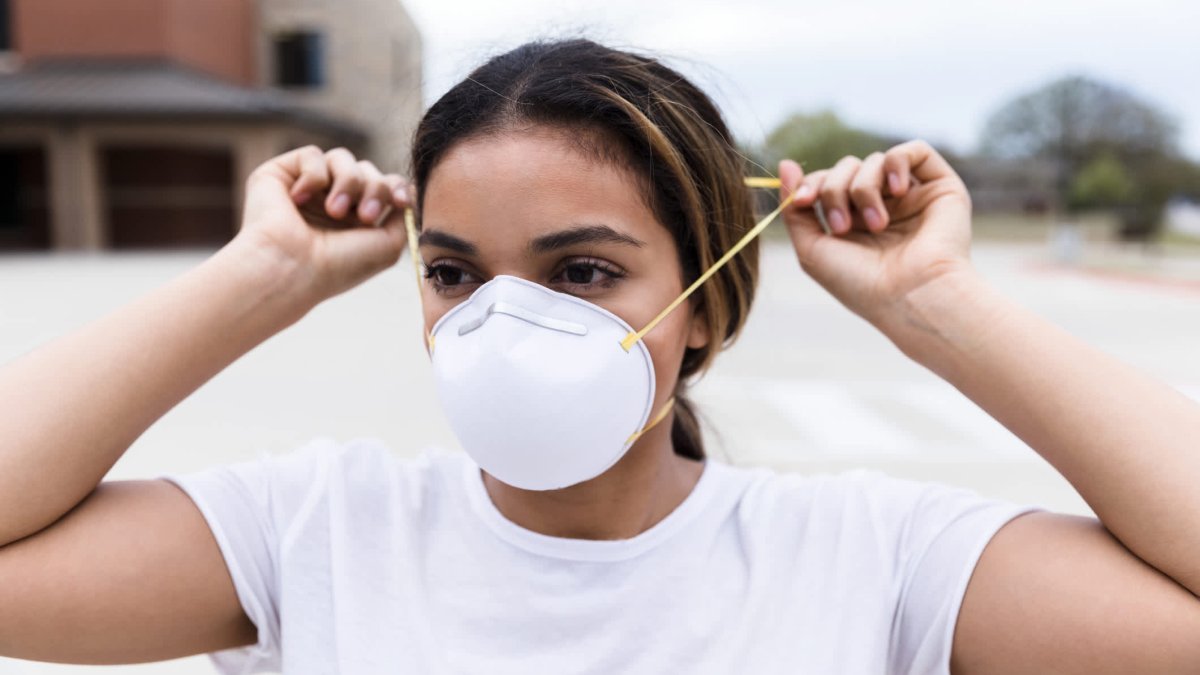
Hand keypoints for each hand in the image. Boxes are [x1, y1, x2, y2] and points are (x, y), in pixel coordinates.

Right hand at [233, 145, 411, 302]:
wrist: (291, 268)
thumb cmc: (338, 265)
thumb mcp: (387, 246)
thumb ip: (404, 217)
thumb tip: (409, 188)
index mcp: (355, 221)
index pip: (384, 186)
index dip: (396, 187)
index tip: (400, 201)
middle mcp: (331, 201)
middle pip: (368, 170)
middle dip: (375, 189)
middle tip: (365, 217)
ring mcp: (307, 188)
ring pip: (343, 158)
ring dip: (348, 182)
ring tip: (335, 211)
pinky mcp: (281, 174)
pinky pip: (312, 155)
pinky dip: (314, 176)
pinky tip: (299, 200)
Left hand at [779, 140, 974, 328]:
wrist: (910, 296)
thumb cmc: (861, 283)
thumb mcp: (812, 250)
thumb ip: (795, 209)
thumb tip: (785, 164)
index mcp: (854, 222)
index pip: (826, 183)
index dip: (810, 185)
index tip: (803, 201)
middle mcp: (882, 206)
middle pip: (847, 168)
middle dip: (835, 190)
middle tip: (842, 227)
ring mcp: (911, 196)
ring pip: (874, 161)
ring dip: (863, 188)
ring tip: (876, 224)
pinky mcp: (939, 186)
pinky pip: (914, 150)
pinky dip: (896, 163)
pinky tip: (896, 191)